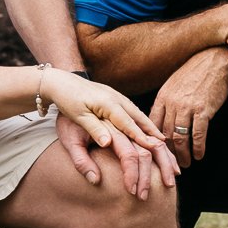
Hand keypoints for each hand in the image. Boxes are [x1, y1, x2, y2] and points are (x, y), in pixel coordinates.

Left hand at [47, 72, 177, 198]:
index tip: (154, 147)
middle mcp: (117, 99)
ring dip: (151, 128)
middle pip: (140, 119)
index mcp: (108, 104)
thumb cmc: (68, 100)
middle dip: (153, 133)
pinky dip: (143, 121)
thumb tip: (107, 144)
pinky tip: (148, 129)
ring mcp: (117, 96)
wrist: (62, 80)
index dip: (142, 137)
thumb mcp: (78, 116)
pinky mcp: (115, 97)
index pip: (129, 124)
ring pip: (139, 114)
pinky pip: (134, 111)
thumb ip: (94, 129)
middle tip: (165, 145)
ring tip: (162, 142)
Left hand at [150, 47, 227, 164]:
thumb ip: (166, 102)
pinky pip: (198, 135)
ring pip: (180, 138)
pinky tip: (199, 155)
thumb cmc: (194, 73)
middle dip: (168, 152)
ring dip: (183, 154)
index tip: (156, 151)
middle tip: (171, 162)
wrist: (214, 62)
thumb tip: (159, 122)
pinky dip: (198, 148)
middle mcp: (172, 103)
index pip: (152, 124)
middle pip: (165, 134)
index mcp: (162, 97)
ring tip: (185, 163)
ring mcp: (187, 107)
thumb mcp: (173, 84)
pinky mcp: (203, 110)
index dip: (153, 140)